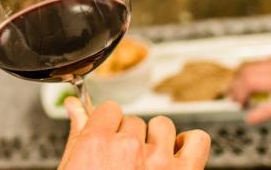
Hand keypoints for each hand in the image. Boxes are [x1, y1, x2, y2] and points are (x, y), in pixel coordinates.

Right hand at [58, 98, 210, 169]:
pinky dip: (190, 145)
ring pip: (163, 125)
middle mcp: (129, 148)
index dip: (108, 124)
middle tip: (124, 162)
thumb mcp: (72, 169)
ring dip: (156, 140)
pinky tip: (175, 158)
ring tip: (149, 162)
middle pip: (134, 120)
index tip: (109, 136)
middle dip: (129, 138)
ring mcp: (159, 161)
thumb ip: (78, 134)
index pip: (109, 109)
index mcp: (97, 144)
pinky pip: (198, 140)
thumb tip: (75, 107)